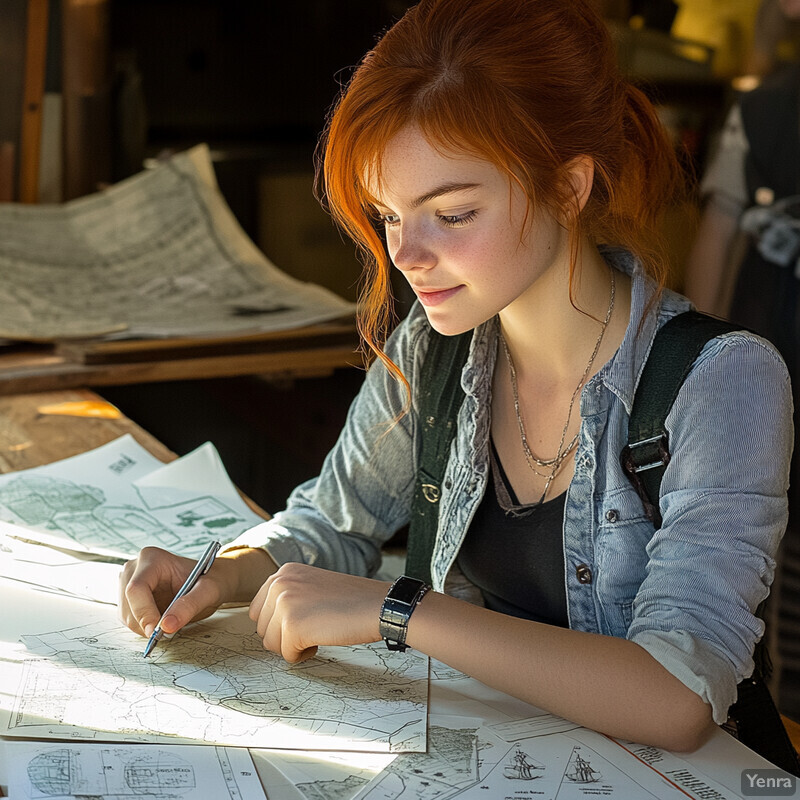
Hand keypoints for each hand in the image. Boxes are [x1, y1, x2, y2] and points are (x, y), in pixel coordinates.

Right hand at [119, 545, 272, 637]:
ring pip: (126, 615)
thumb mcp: (207, 591)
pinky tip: (162, 621)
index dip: (144, 612)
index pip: (136, 588)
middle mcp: (135, 568)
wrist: (209, 582)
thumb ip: (188, 606)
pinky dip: (144, 627)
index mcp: (152, 559)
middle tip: (169, 632)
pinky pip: (130, 619)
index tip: (157, 631)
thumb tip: (166, 626)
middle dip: (146, 623)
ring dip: (145, 627)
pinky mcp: (129, 598)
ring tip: (171, 621)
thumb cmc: (210, 581)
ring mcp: (128, 583)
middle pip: (129, 604)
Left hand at [248, 562, 389, 662]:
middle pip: (262, 628)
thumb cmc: (351, 601)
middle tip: (316, 626)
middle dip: (285, 636)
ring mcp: (283, 603)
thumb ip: (288, 595)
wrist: (378, 605)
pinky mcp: (291, 626)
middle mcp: (278, 583)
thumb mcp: (312, 585)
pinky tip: (323, 639)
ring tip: (320, 631)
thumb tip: (265, 623)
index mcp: (283, 572)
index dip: (281, 623)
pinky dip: (304, 654)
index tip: (306, 618)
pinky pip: (287, 655)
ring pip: (271, 644)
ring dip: (294, 645)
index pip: (259, 610)